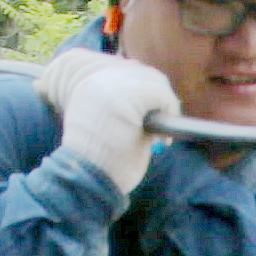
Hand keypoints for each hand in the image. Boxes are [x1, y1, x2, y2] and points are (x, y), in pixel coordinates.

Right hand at [32, 48, 176, 191]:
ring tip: (162, 134)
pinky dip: (170, 111)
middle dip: (157, 95)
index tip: (148, 116)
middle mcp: (95, 80)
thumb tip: (153, 99)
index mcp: (86, 85)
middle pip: (140, 72)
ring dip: (164, 103)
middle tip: (160, 126)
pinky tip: (164, 139)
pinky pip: (160, 93)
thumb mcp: (105, 127)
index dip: (143, 91)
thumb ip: (122, 107)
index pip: (123, 71)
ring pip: (152, 80)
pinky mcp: (125, 97)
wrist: (85, 184)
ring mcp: (109, 86)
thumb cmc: (98, 165)